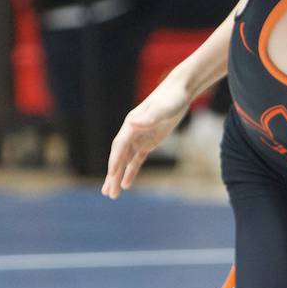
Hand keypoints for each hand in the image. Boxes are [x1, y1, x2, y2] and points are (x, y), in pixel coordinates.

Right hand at [102, 83, 193, 198]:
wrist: (179, 92)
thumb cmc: (171, 99)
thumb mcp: (162, 108)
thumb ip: (148, 117)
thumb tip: (133, 122)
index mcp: (131, 125)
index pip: (120, 146)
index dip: (115, 161)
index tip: (111, 175)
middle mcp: (131, 132)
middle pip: (119, 157)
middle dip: (113, 175)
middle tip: (108, 194)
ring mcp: (139, 138)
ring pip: (125, 161)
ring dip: (118, 177)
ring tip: (112, 194)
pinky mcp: (148, 142)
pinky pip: (136, 160)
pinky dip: (130, 172)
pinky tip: (126, 184)